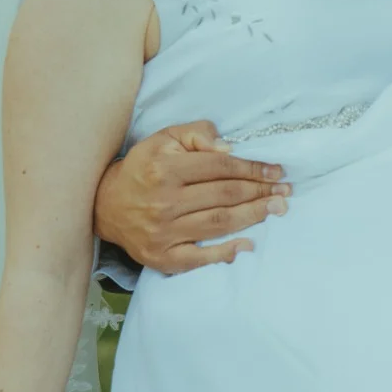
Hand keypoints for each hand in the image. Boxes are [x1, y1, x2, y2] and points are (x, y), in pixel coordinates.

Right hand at [94, 120, 290, 274]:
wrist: (105, 205)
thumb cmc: (142, 168)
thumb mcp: (163, 139)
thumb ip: (196, 135)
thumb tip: (228, 148)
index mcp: (166, 170)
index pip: (220, 167)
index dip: (252, 168)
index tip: (276, 171)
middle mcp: (165, 202)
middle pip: (225, 195)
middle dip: (260, 192)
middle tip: (285, 191)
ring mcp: (164, 232)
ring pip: (218, 223)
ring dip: (253, 216)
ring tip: (277, 209)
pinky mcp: (163, 257)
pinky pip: (200, 257)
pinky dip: (225, 252)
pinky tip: (248, 245)